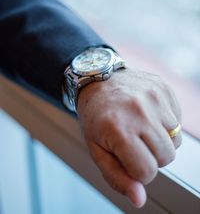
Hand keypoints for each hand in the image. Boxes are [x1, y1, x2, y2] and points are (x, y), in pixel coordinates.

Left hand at [77, 68, 181, 207]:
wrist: (99, 80)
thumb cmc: (96, 117)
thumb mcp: (96, 149)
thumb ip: (117, 176)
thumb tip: (139, 199)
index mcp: (118, 129)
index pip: (147, 171)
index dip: (138, 171)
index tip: (127, 158)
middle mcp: (139, 111)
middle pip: (166, 157)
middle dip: (151, 157)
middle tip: (134, 142)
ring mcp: (153, 97)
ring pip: (175, 141)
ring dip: (160, 141)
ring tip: (141, 127)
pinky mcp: (163, 88)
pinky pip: (177, 120)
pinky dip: (165, 124)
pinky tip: (148, 114)